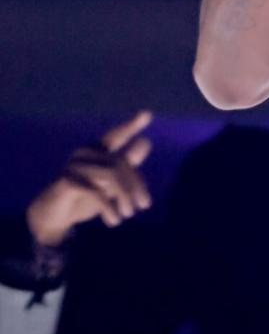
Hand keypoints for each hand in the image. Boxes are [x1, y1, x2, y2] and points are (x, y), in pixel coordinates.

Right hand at [25, 111, 153, 246]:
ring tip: (128, 214)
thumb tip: (146, 142)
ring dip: (125, 198)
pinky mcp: (66, 180)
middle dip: (136, 186)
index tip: (147, 113)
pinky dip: (109, 207)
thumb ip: (127, 166)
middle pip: (121, 163)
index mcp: (98, 150)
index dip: (131, 126)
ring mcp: (74, 164)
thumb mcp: (110, 184)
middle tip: (144, 206)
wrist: (55, 216)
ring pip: (111, 175)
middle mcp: (85, 152)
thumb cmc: (86, 197)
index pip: (116, 136)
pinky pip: (95, 190)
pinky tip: (114, 220)